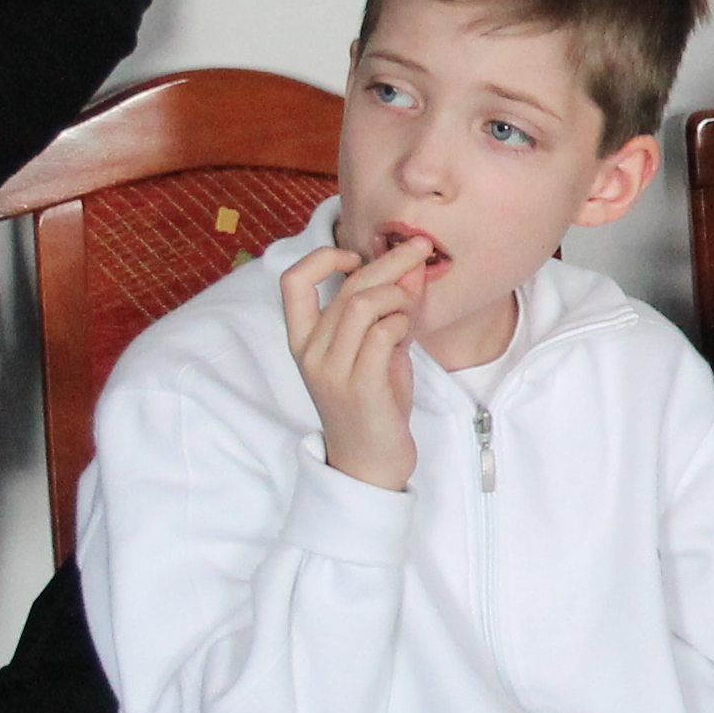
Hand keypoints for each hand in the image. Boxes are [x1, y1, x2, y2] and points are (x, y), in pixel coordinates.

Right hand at [278, 235, 433, 490]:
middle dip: (390, 260)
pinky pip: (383, 333)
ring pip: (365, 304)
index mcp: (303, 340)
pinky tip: (408, 336)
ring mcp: (332, 370)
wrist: (370, 462)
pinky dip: (403, 323)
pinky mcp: (360, 386)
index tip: (356, 257)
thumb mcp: (378, 348)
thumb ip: (389, 308)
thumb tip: (411, 263)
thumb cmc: (374, 402)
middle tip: (420, 250)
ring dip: (399, 297)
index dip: (323, 257)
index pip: (293, 281)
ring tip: (410, 312)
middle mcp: (310, 353)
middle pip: (348, 286)